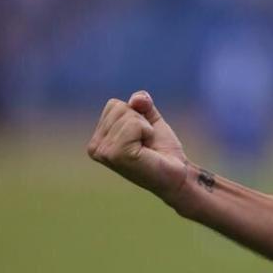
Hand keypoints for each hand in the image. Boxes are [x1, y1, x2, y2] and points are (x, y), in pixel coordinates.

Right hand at [86, 91, 189, 207]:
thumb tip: (137, 99)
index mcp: (98, 139)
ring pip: (128, 115)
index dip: (136, 115)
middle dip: (140, 121)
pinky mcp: (116, 155)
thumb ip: (142, 103)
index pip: (114, 105)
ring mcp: (104, 153)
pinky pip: (134, 125)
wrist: (177, 173)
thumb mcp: (151, 120)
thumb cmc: (162, 149)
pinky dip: (146, 132)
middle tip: (146, 142)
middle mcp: (95, 147)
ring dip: (145, 128)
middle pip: (120, 107)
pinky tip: (146, 150)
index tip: (141, 135)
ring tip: (146, 147)